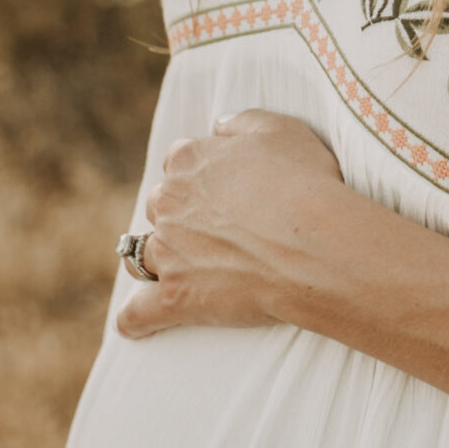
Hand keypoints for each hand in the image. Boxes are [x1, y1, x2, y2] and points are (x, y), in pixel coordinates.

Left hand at [115, 109, 344, 340]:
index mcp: (190, 161)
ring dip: (154, 259)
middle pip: (160, 206)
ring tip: (174, 270)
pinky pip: (139, 312)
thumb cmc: (305, 184)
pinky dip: (135, 319)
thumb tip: (219, 126)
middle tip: (214, 230)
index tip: (224, 189)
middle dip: (179, 216)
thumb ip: (243, 122)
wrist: (313, 245)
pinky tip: (135, 325)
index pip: (181, 162)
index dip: (203, 176)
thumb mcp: (282, 130)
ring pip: (141, 254)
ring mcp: (168, 252)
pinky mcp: (174, 296)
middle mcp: (169, 202)